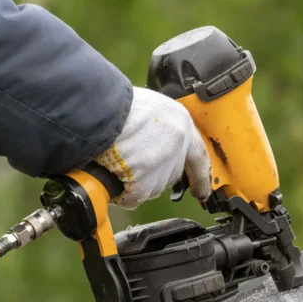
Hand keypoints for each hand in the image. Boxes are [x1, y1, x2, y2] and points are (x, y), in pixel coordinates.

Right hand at [94, 87, 211, 208]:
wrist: (100, 110)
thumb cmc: (116, 103)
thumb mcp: (150, 106)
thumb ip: (159, 125)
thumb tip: (153, 139)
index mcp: (180, 123)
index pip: (198, 156)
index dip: (200, 176)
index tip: (203, 191)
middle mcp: (177, 146)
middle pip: (170, 174)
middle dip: (153, 174)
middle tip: (131, 165)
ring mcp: (162, 166)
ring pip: (152, 187)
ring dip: (135, 182)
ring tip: (115, 162)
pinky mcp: (144, 182)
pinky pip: (134, 197)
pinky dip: (122, 193)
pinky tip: (111, 175)